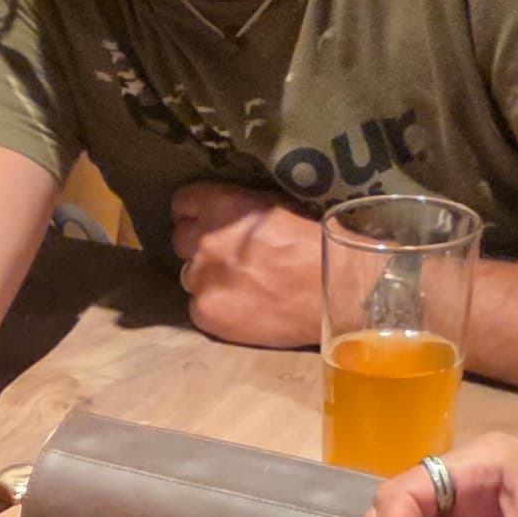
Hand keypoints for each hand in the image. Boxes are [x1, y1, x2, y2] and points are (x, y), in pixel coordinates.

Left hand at [169, 186, 323, 348]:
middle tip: (230, 257)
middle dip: (202, 246)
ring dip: (209, 278)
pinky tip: (244, 307)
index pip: (183, 203)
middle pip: (182, 240)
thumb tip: (220, 215)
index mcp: (221, 206)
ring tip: (241, 285)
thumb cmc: (315, 243)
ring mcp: (202, 280)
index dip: (197, 213)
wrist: (335, 290)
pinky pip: (198, 307)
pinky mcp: (206, 313)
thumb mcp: (274, 205)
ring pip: (190, 276)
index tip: (210, 222)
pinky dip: (217, 307)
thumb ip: (238, 210)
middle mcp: (204, 241)